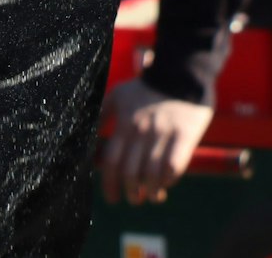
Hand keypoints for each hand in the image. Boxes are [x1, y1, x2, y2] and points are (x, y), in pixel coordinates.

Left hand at [98, 80, 213, 204]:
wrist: (180, 72)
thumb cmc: (145, 86)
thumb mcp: (117, 95)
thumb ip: (102, 115)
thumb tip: (85, 135)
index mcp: (124, 123)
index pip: (112, 161)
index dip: (109, 184)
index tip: (112, 198)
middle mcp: (142, 131)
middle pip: (131, 172)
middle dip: (130, 192)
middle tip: (132, 199)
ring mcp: (164, 134)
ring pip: (153, 173)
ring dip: (150, 192)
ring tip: (150, 197)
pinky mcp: (185, 136)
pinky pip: (175, 166)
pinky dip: (169, 180)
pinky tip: (166, 184)